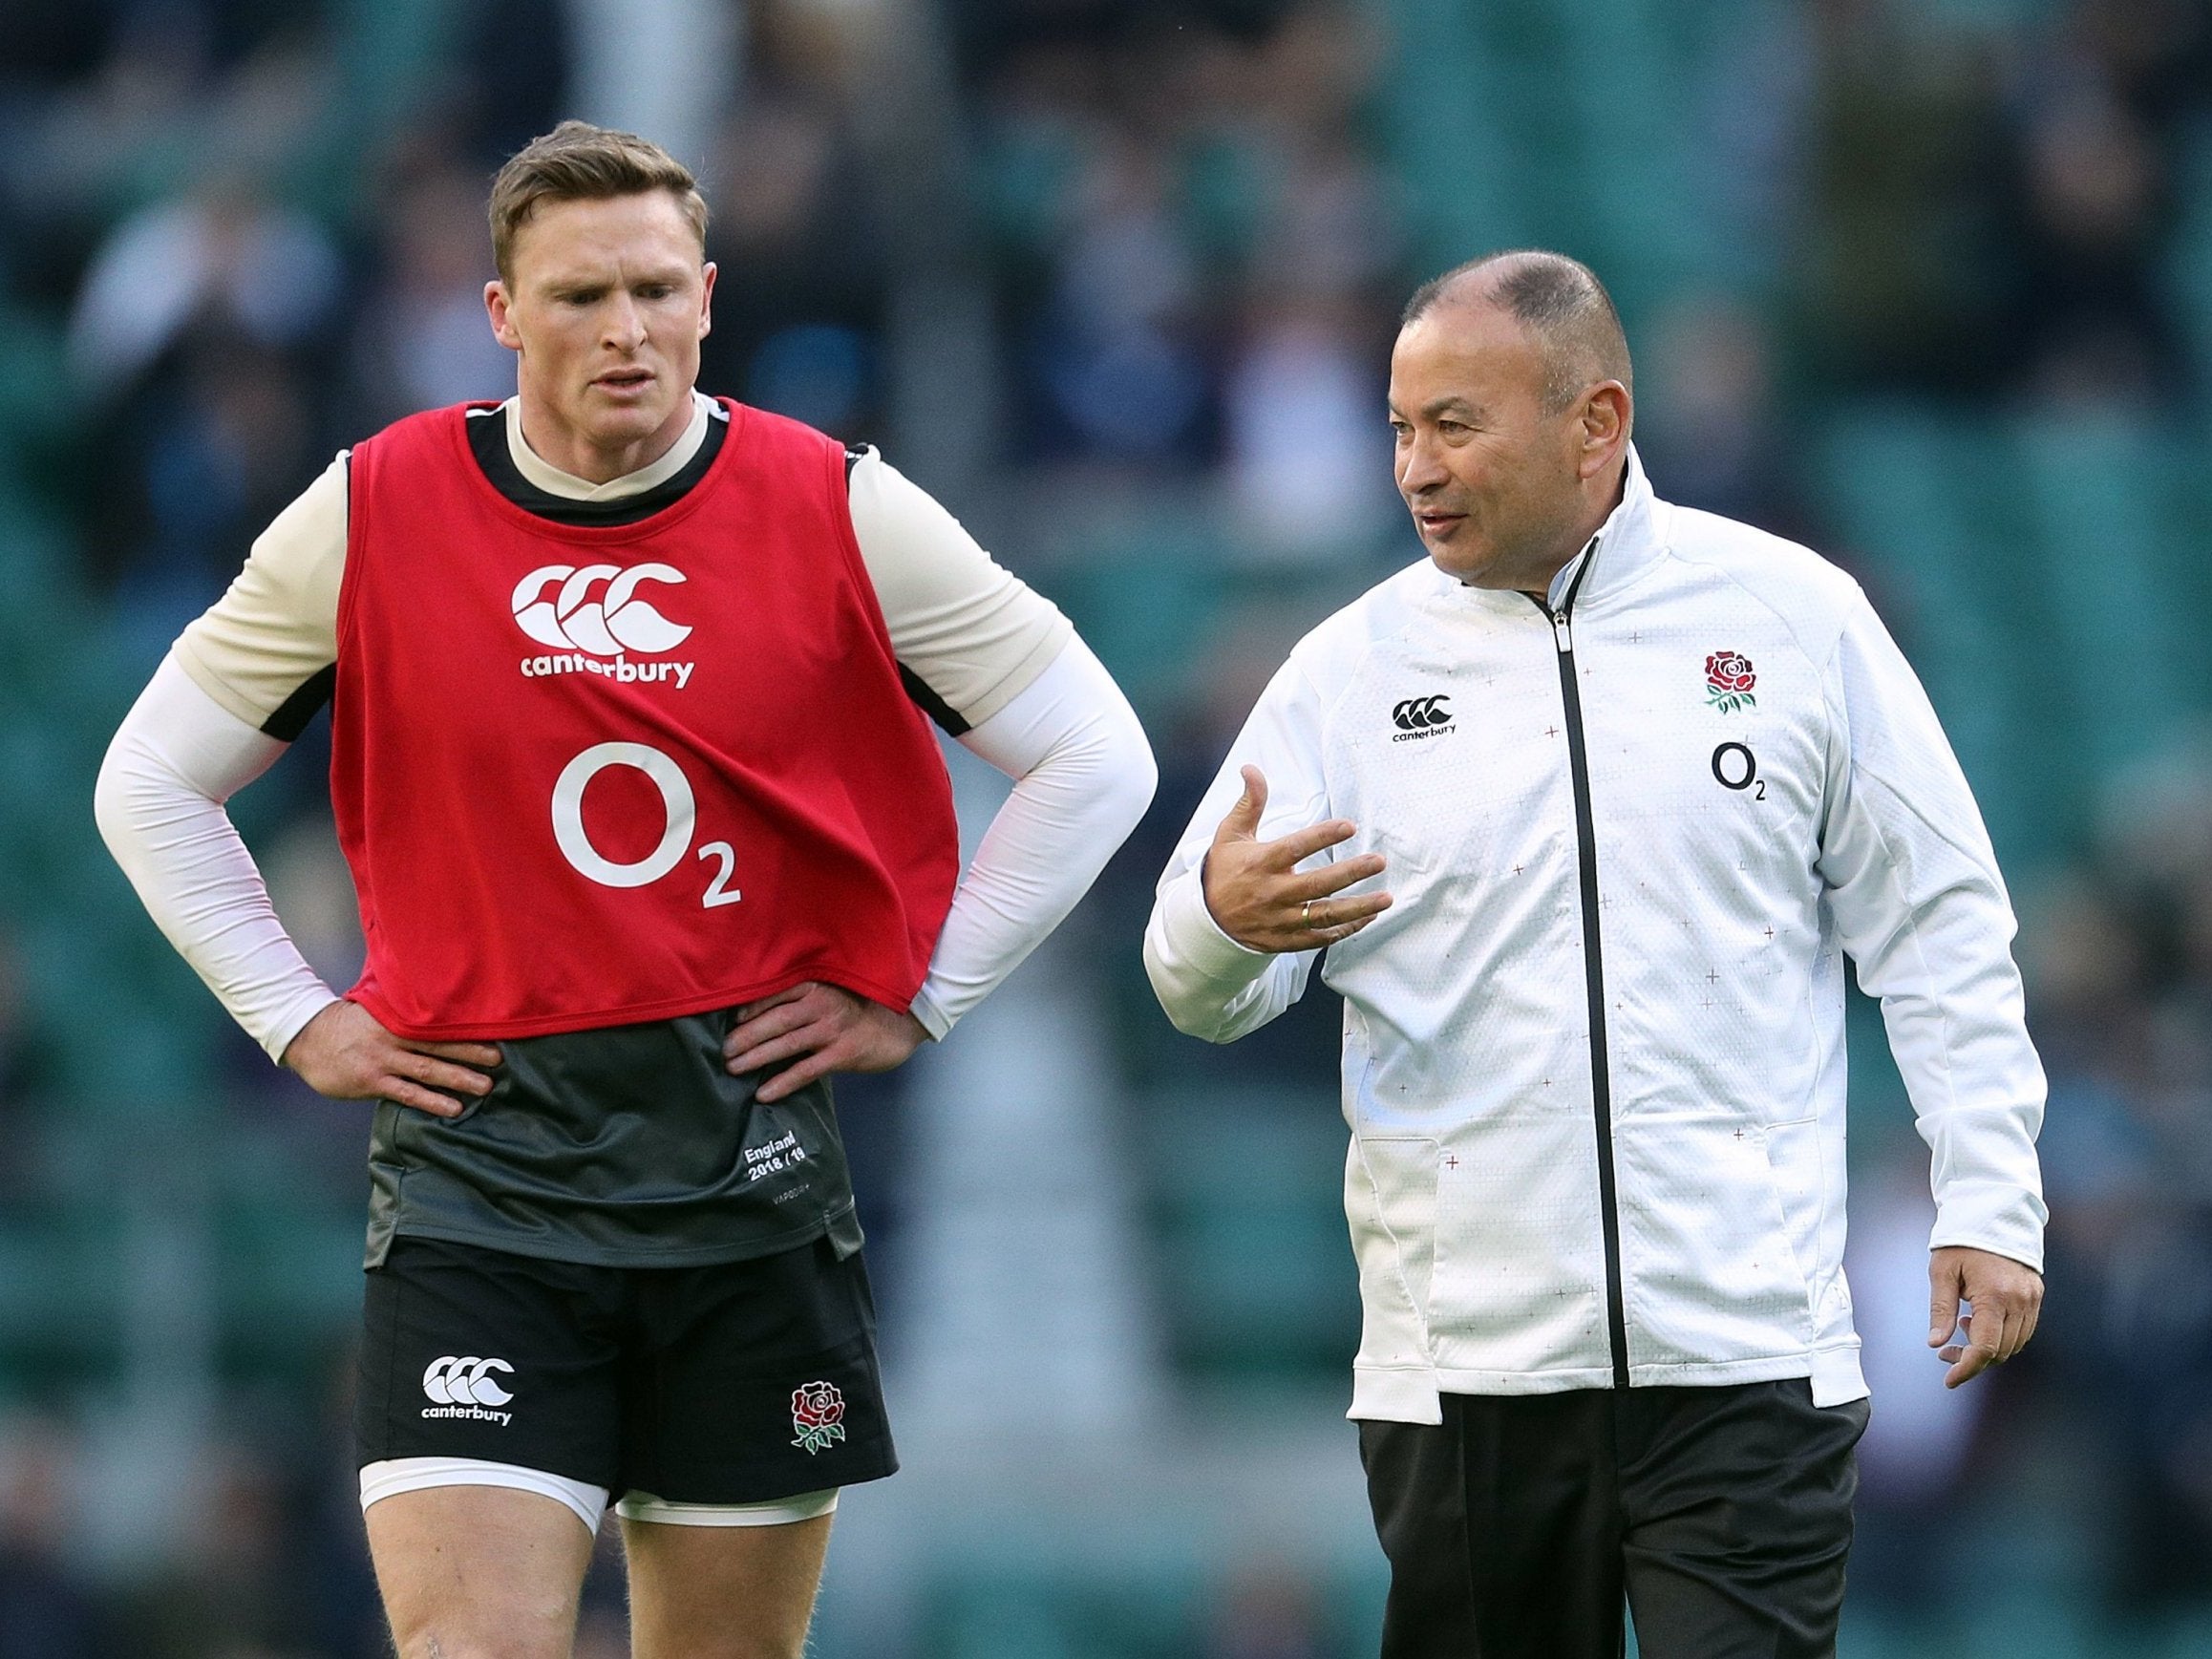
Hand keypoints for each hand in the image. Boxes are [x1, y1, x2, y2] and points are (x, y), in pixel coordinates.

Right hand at [281, 999, 500, 1118]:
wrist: (308, 1037)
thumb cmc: (349, 1024)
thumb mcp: (377, 1009)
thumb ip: (404, 1013)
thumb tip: (438, 1011)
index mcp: (398, 1017)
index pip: (438, 1022)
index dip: (465, 1027)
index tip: (494, 1029)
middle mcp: (394, 1037)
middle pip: (440, 1044)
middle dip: (471, 1052)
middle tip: (500, 1060)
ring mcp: (383, 1061)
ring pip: (428, 1070)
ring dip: (458, 1078)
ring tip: (486, 1087)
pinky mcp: (372, 1082)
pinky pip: (407, 1094)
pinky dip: (431, 1101)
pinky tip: (453, 1109)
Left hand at [723, 981, 927, 1102]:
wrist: (900, 1026)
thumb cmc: (861, 1010)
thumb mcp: (833, 994)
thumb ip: (804, 998)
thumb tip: (763, 1014)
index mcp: (818, 986)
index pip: (776, 994)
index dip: (750, 1008)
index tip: (729, 1020)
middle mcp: (822, 1005)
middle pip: (776, 1020)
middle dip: (746, 1035)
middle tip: (723, 1050)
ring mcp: (832, 1030)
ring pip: (786, 1044)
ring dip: (756, 1056)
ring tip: (734, 1068)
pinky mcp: (842, 1054)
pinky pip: (805, 1070)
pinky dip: (782, 1082)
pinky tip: (764, 1093)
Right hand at [1201, 766, 1392, 952]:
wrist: (1207, 921)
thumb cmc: (1224, 871)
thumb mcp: (1230, 834)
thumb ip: (1249, 803)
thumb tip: (1251, 769)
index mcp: (1260, 863)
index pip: (1295, 848)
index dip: (1323, 836)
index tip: (1349, 826)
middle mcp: (1271, 893)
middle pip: (1317, 884)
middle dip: (1351, 873)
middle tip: (1378, 862)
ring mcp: (1279, 919)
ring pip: (1324, 915)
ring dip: (1358, 908)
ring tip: (1385, 898)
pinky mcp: (1284, 940)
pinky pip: (1319, 938)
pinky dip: (1345, 930)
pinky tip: (1366, 918)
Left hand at [1928, 1246, 2042, 1387]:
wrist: (1992, 1214)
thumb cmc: (1960, 1241)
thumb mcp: (1942, 1272)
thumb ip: (1940, 1309)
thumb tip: (1936, 1344)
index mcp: (1994, 1295)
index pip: (1986, 1347)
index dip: (1967, 1368)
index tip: (1949, 1381)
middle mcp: (2019, 1300)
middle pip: (2001, 1350)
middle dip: (1973, 1359)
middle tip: (1945, 1352)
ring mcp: (2032, 1299)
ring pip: (2015, 1344)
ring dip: (1988, 1348)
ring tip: (1961, 1328)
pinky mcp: (2036, 1295)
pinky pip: (2023, 1330)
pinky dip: (2002, 1336)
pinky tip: (1978, 1321)